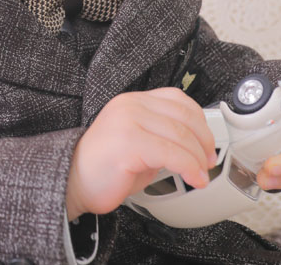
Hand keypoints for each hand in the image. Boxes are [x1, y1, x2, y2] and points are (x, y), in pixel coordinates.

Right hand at [66, 87, 216, 219]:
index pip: (177, 99)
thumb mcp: (138, 143)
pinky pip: (171, 154)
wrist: (72, 182)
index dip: (200, 123)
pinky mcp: (128, 142)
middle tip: (208, 162)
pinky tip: (193, 179)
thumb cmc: (104, 168)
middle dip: (204, 142)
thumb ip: (162, 136)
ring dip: (198, 159)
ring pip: (181, 135)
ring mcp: (128, 121)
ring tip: (200, 175)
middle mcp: (130, 106)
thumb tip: (197, 146)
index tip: (208, 144)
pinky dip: (189, 168)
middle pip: (184, 116)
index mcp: (132, 101)